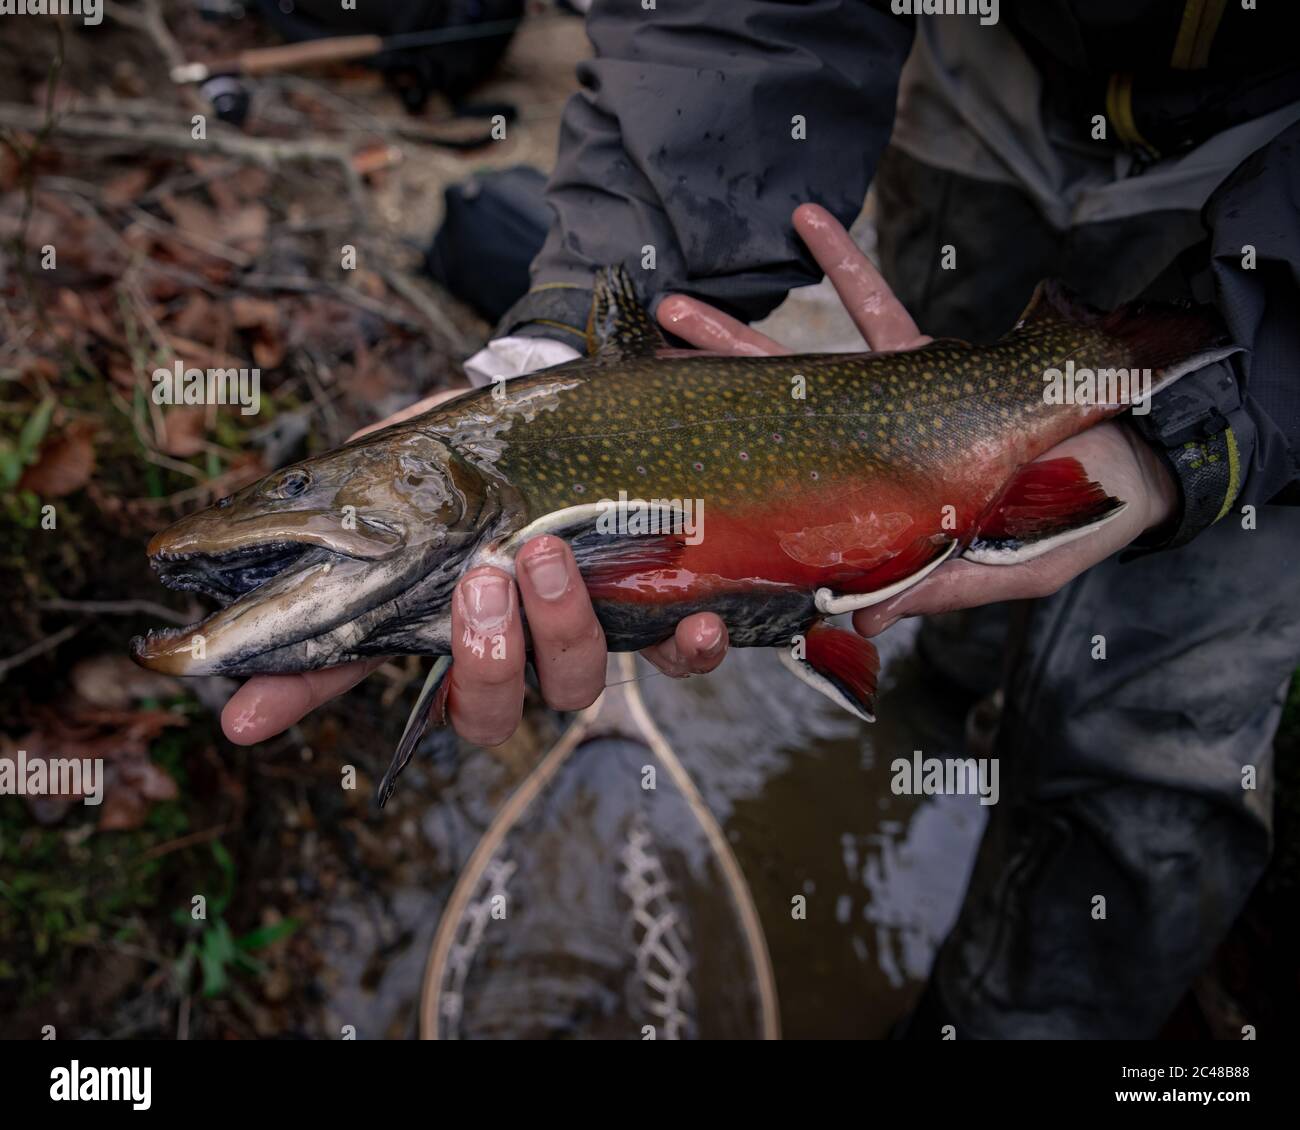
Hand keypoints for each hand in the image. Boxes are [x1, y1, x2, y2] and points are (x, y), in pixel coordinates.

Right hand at [221, 396, 729, 747]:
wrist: (589, 404)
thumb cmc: (496, 436)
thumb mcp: (428, 444)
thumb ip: (381, 477)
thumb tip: (314, 499)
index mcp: (437, 613)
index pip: (353, 669)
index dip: (298, 697)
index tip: (240, 715)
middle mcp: (509, 645)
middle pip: (483, 710)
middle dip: (481, 656)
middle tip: (480, 578)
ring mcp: (580, 640)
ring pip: (570, 689)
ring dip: (559, 633)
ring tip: (547, 555)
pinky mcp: (655, 619)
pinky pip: (674, 665)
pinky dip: (686, 650)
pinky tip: (695, 618)